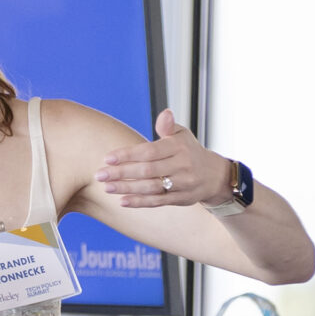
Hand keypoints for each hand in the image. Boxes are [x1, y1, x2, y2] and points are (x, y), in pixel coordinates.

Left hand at [96, 109, 232, 208]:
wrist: (215, 175)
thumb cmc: (189, 151)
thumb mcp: (182, 135)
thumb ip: (168, 126)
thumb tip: (165, 113)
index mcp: (178, 147)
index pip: (149, 152)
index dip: (127, 155)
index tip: (108, 158)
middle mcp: (181, 166)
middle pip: (147, 171)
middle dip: (121, 173)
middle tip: (99, 175)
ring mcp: (182, 184)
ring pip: (150, 188)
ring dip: (126, 188)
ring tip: (106, 187)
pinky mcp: (181, 199)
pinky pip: (157, 202)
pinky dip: (139, 202)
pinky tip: (122, 201)